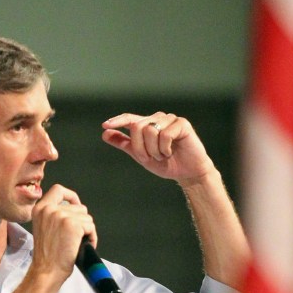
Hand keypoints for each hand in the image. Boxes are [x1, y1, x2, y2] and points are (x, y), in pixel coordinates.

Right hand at [29, 184, 95, 279]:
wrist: (46, 271)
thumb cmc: (47, 255)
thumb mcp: (43, 228)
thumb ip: (53, 215)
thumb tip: (74, 209)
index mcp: (40, 209)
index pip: (58, 190)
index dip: (71, 196)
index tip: (76, 205)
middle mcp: (49, 209)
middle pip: (79, 207)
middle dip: (82, 222)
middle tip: (76, 237)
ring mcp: (61, 216)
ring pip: (87, 218)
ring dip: (87, 231)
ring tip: (78, 243)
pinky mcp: (73, 225)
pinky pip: (91, 227)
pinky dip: (92, 238)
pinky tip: (83, 246)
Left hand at [101, 112, 215, 183]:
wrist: (188, 173)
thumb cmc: (167, 164)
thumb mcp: (141, 156)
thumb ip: (125, 144)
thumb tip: (105, 133)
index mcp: (148, 125)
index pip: (130, 118)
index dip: (117, 121)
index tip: (105, 125)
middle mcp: (158, 119)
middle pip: (137, 127)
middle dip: (140, 147)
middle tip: (151, 158)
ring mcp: (170, 120)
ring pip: (150, 131)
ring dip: (154, 150)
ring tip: (164, 155)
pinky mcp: (182, 124)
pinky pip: (164, 135)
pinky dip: (165, 148)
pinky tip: (171, 152)